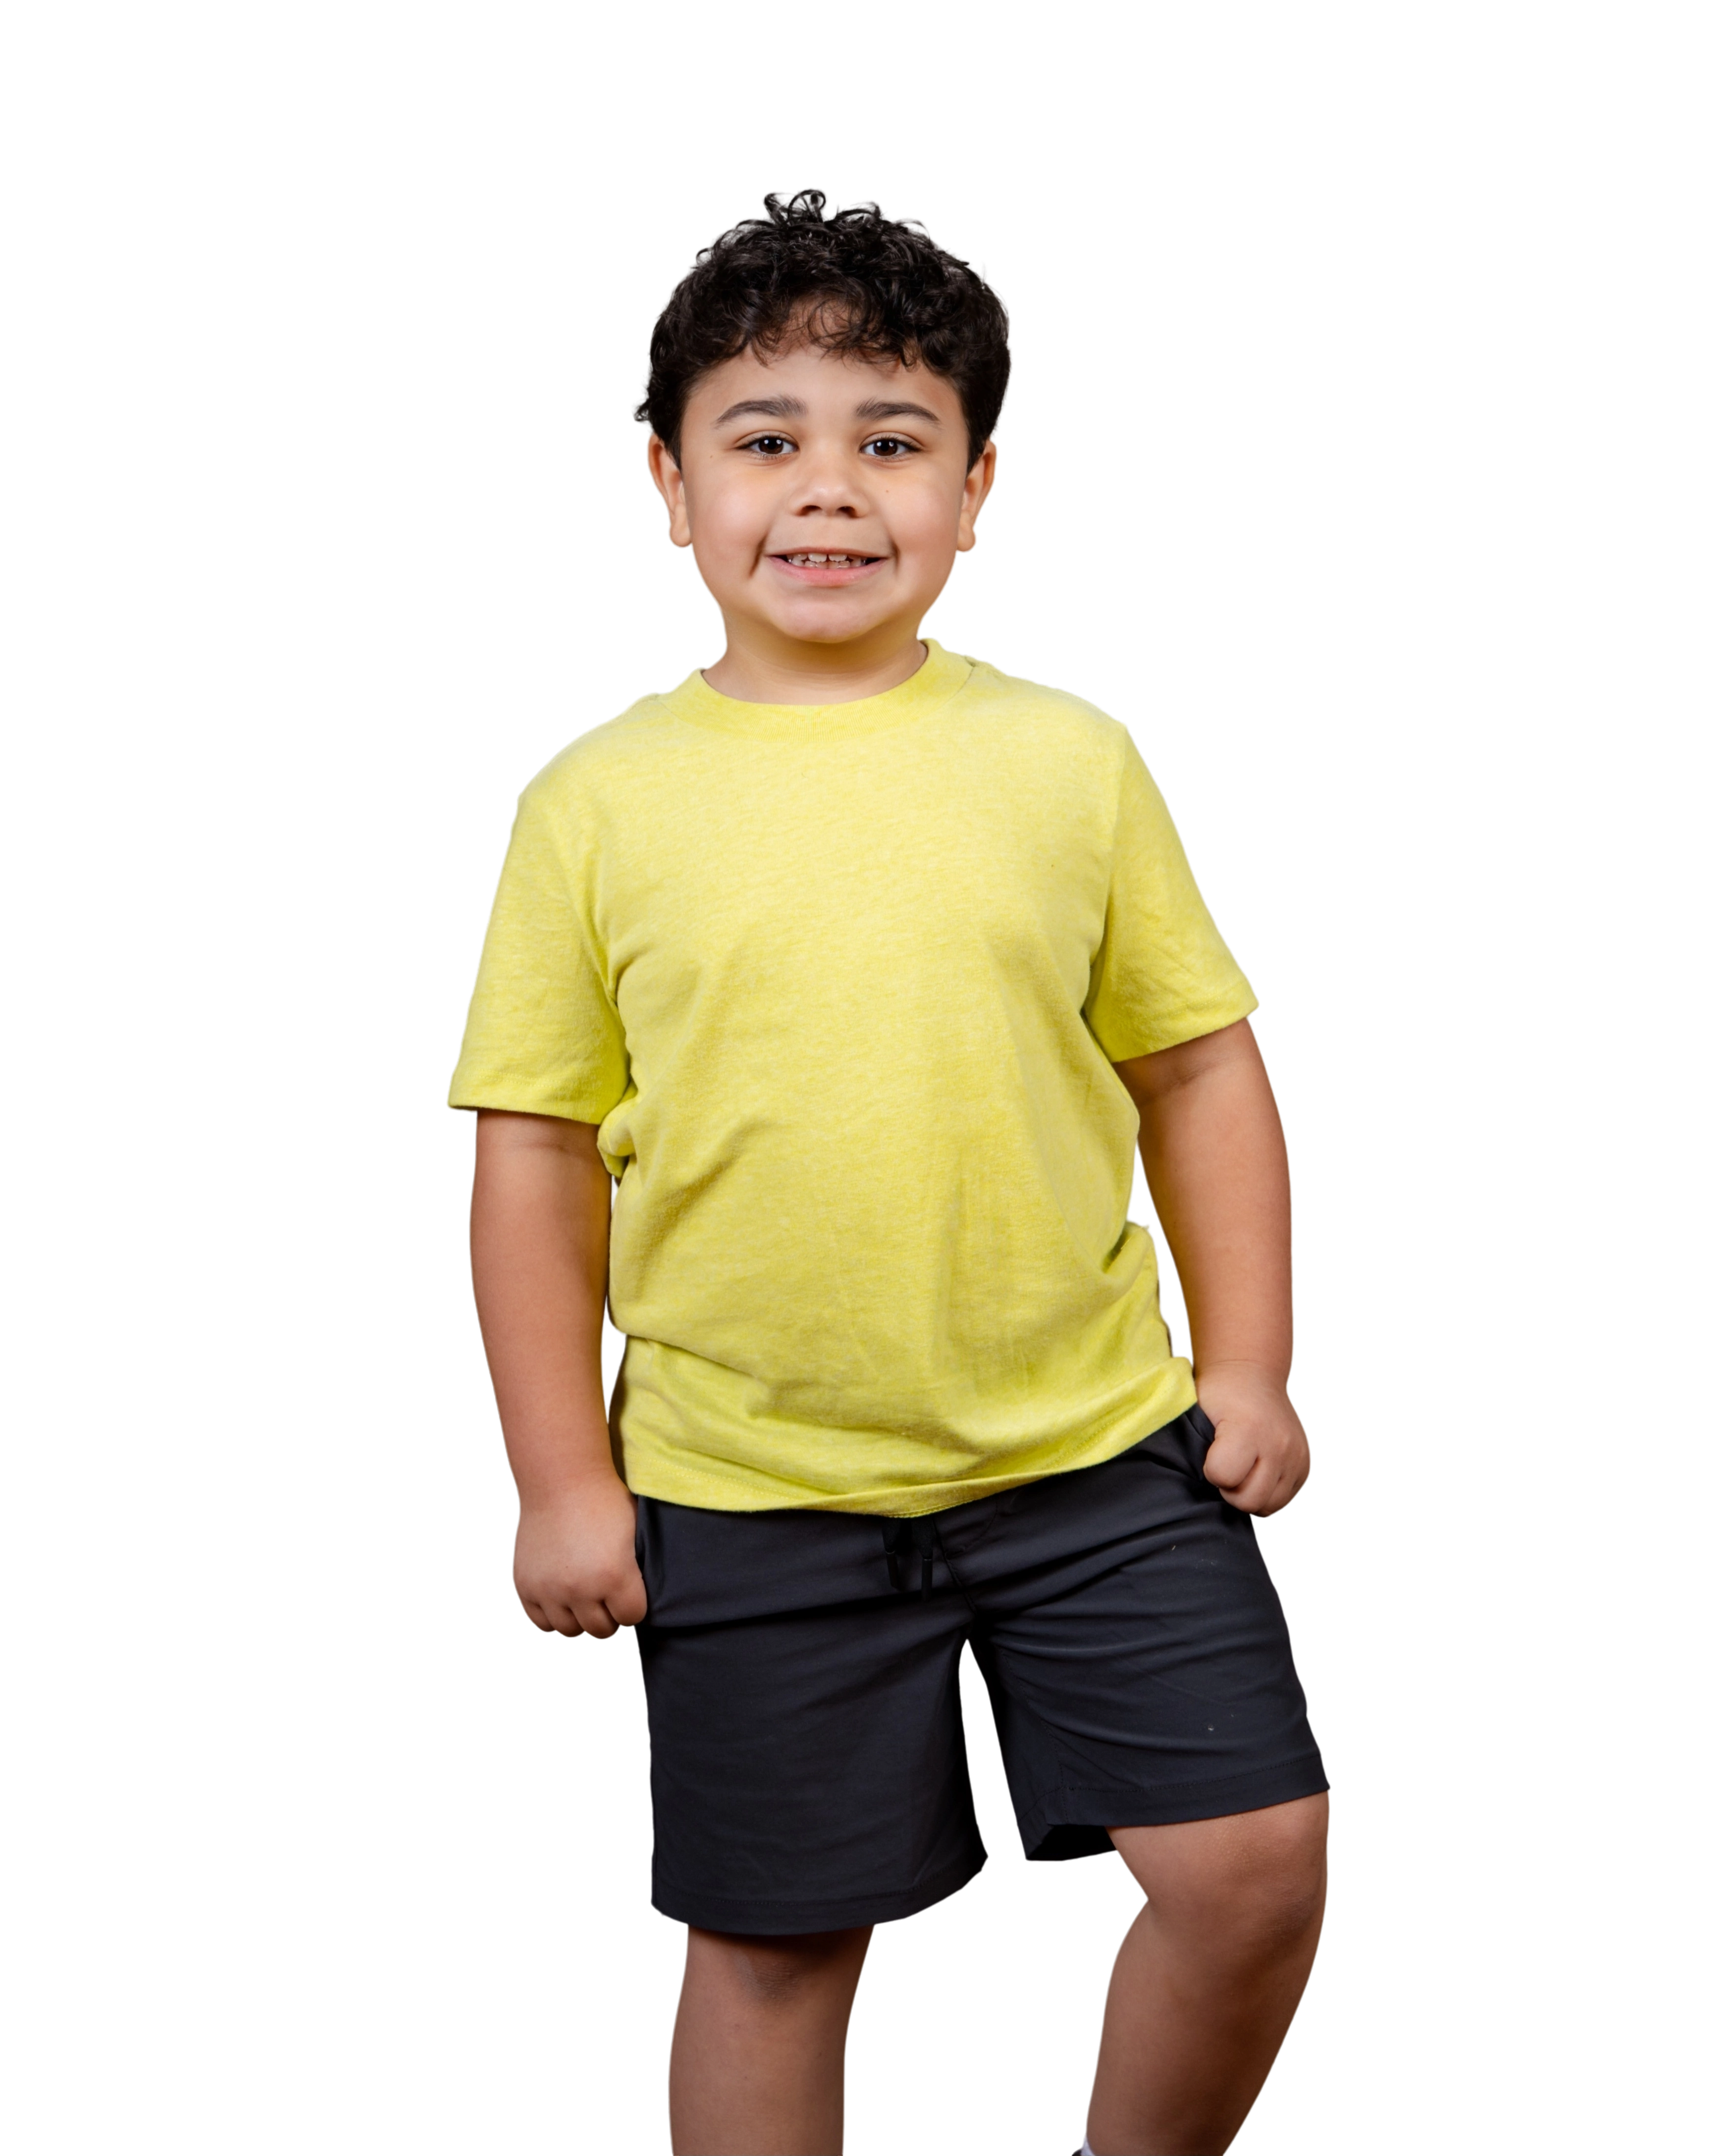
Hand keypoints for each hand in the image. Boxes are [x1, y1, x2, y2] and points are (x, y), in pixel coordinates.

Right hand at [510, 1471, 647, 1640]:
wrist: (562, 1479)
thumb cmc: (604, 1502)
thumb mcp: (636, 1535)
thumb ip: (639, 1572)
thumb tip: (646, 1600)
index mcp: (614, 1576)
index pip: (632, 1618)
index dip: (634, 1606)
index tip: (630, 1594)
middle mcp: (580, 1588)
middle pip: (601, 1629)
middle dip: (609, 1615)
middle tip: (608, 1599)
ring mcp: (549, 1589)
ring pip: (570, 1630)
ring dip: (580, 1619)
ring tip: (585, 1599)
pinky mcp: (526, 1585)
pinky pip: (540, 1621)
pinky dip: (552, 1615)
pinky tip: (562, 1598)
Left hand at [1193, 1362, 1311, 1517]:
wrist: (1252, 1374)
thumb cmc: (1219, 1394)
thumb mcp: (1198, 1410)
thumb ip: (1193, 1447)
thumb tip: (1188, 1482)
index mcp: (1248, 1427)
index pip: (1223, 1476)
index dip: (1210, 1471)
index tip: (1210, 1455)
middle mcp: (1279, 1444)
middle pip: (1249, 1501)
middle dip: (1230, 1489)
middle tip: (1224, 1467)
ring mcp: (1296, 1457)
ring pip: (1267, 1507)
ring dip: (1250, 1495)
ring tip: (1241, 1471)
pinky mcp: (1304, 1467)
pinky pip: (1282, 1501)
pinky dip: (1266, 1493)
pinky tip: (1256, 1472)